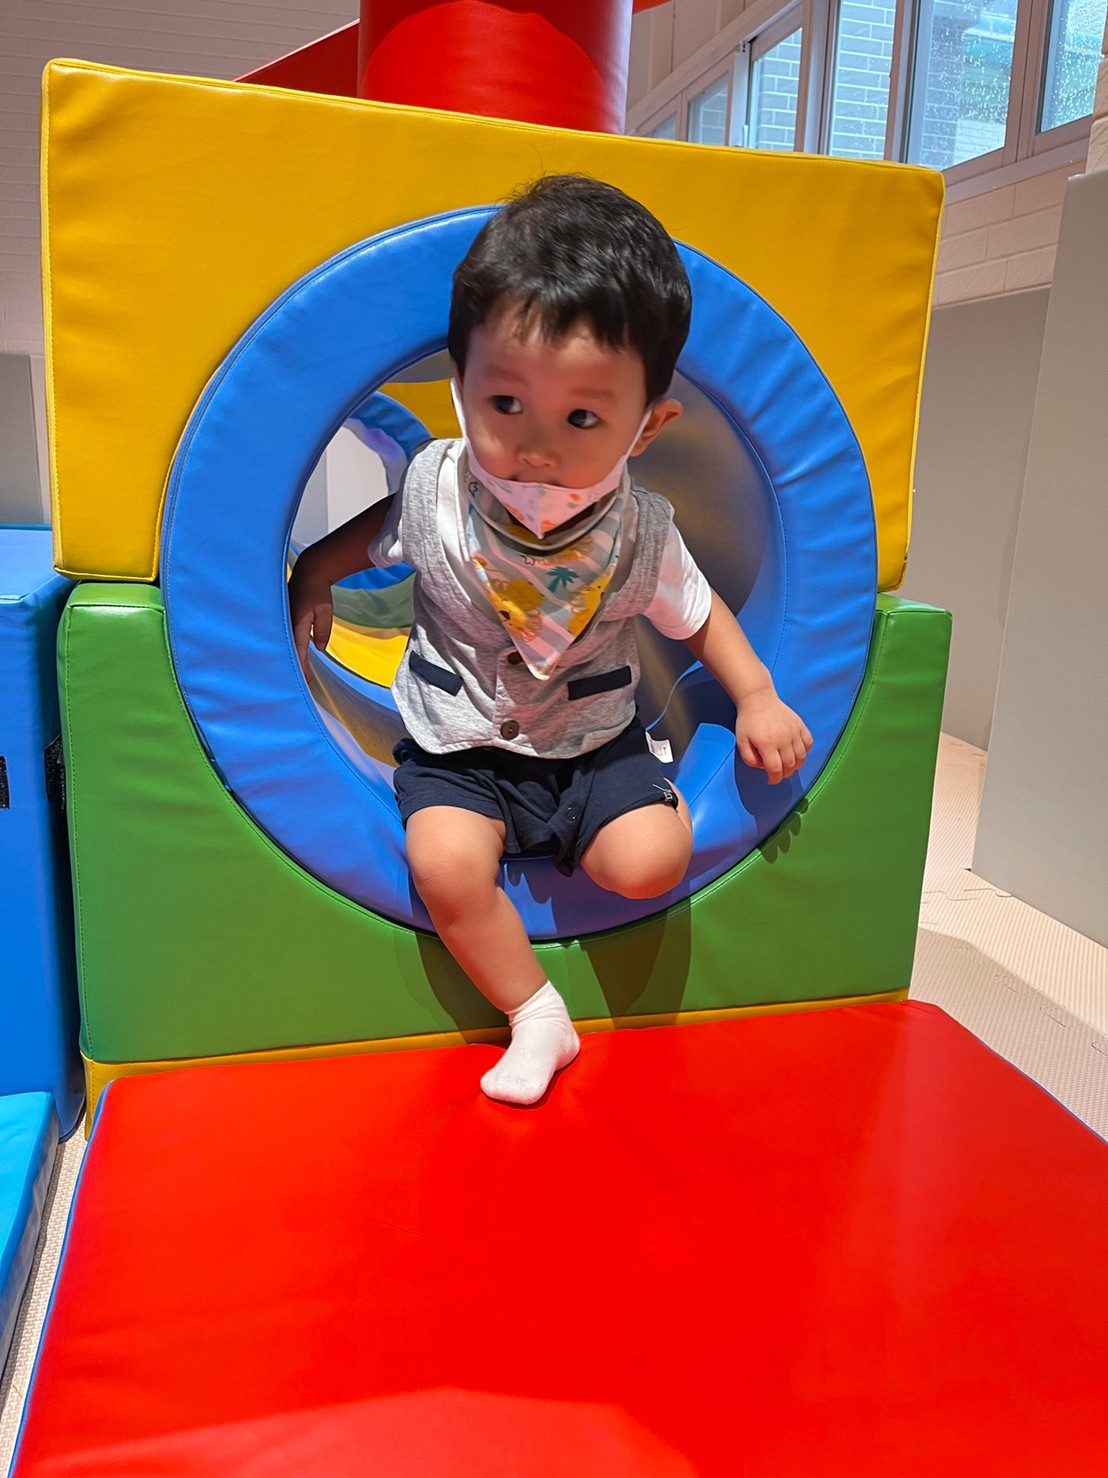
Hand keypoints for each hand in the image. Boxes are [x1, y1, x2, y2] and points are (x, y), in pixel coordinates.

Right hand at [288, 551, 333, 678]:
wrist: (309, 572)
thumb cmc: (318, 591)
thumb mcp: (325, 611)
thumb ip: (322, 630)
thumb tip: (319, 649)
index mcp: (295, 623)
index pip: (298, 650)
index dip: (301, 667)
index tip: (305, 680)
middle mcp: (286, 623)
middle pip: (289, 650)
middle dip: (294, 665)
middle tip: (300, 683)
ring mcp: (283, 621)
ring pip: (286, 644)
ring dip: (291, 657)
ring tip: (297, 673)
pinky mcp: (284, 618)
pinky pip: (286, 636)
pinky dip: (290, 647)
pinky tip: (294, 655)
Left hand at [736, 690, 812, 784]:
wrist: (758, 699)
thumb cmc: (748, 721)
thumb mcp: (741, 742)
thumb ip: (750, 759)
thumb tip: (763, 768)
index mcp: (767, 744)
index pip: (776, 770)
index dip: (774, 779)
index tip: (771, 780)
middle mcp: (783, 739)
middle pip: (790, 765)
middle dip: (785, 774)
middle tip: (778, 773)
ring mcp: (794, 731)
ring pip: (802, 757)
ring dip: (796, 765)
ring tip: (787, 765)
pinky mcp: (800, 725)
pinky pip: (808, 743)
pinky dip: (805, 751)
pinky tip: (796, 751)